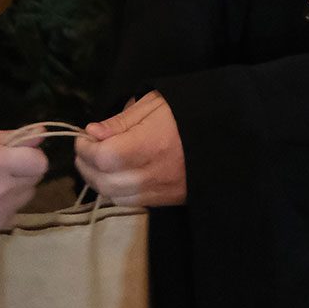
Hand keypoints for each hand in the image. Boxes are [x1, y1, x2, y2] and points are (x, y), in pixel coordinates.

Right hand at [0, 131, 46, 236]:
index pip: (39, 162)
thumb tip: (40, 133)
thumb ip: (7, 137)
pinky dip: (6, 205)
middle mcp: (1, 189)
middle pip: (34, 179)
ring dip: (16, 188)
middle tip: (1, 167)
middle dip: (23, 170)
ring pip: (25, 196)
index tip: (17, 153)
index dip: (31, 155)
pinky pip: (13, 212)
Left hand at [74, 92, 184, 206]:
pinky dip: (115, 191)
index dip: (86, 149)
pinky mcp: (167, 200)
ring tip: (96, 162)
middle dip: (86, 166)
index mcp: (152, 144)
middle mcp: (155, 173)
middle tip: (85, 149)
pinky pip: (132, 203)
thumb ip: (120, 121)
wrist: (225, 134)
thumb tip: (92, 133)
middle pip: (106, 182)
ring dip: (98, 181)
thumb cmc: (187, 112)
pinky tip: (114, 175)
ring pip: (116, 197)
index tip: (84, 137)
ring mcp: (162, 191)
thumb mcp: (153, 104)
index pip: (106, 157)